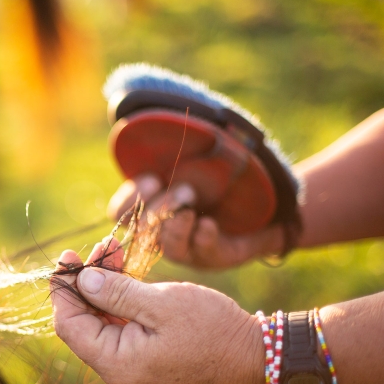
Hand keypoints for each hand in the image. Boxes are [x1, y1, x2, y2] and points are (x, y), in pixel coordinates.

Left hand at [51, 242, 265, 383]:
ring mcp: (130, 366)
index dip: (63, 290)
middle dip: (87, 281)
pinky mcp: (144, 358)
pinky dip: (119, 298)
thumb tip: (82, 280)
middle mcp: (117, 371)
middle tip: (97, 247)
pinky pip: (120, 326)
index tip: (66, 258)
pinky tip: (124, 271)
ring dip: (104, 285)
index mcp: (116, 363)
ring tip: (112, 249)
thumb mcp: (161, 303)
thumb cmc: (212, 329)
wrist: (254, 355)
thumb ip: (116, 292)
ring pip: (101, 320)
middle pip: (83, 322)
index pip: (69, 326)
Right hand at [108, 175, 286, 268]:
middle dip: (160, 210)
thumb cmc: (217, 183)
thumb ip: (167, 162)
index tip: (151, 180)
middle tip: (183, 191)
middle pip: (143, 230)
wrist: (261, 213)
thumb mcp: (193, 165)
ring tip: (190, 210)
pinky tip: (208, 226)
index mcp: (149, 211)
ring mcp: (189, 248)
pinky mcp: (214, 256)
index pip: (122, 212)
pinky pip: (203, 251)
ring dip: (177, 227)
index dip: (130, 199)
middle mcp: (164, 234)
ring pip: (169, 246)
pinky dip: (202, 238)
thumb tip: (140, 128)